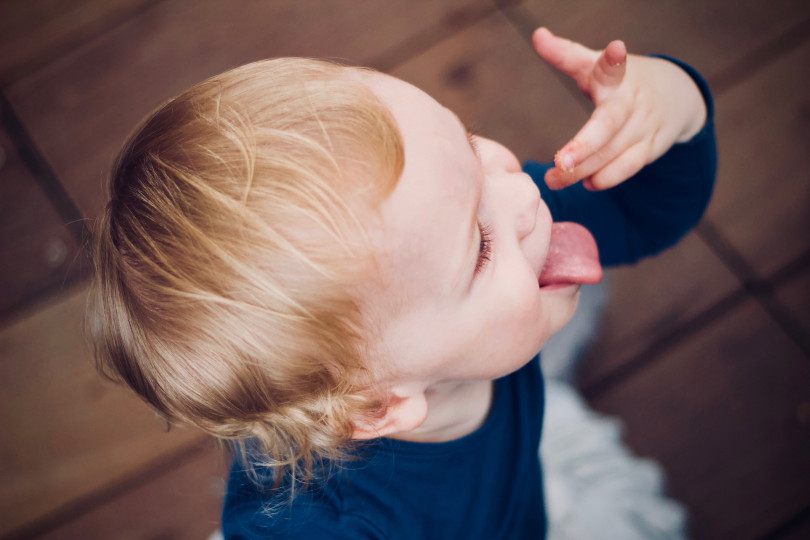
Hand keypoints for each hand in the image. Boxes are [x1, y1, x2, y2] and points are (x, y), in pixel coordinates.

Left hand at [533, 27, 706, 190]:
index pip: (615, 66)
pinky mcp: (651, 148)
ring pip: (614, 152)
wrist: (674, 95)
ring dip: (585, 170)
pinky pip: (629, 167)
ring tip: (555, 179)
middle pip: (610, 124)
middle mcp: (632, 101)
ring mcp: (644, 126)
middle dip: (585, 145)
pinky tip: (587, 184)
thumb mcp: (595, 65)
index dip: (614, 59)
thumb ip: (565, 54)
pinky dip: (607, 178)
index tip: (615, 49)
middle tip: (559, 162)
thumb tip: (537, 35)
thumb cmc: (620, 80)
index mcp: (617, 76)